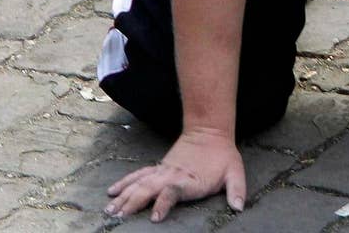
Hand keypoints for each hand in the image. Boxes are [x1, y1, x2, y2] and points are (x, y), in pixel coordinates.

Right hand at [106, 128, 246, 221]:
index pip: (173, 192)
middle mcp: (173, 175)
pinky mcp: (158, 168)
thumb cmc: (223, 156)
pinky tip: (112, 192)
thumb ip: (237, 190)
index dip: (163, 203)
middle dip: (133, 203)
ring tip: (110, 210)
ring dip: (124, 196)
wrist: (210, 131)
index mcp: (190, 180)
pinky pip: (138, 176)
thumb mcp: (236, 172)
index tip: (154, 217)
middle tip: (119, 217)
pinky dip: (124, 183)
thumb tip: (239, 208)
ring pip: (139, 183)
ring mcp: (163, 171)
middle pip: (149, 188)